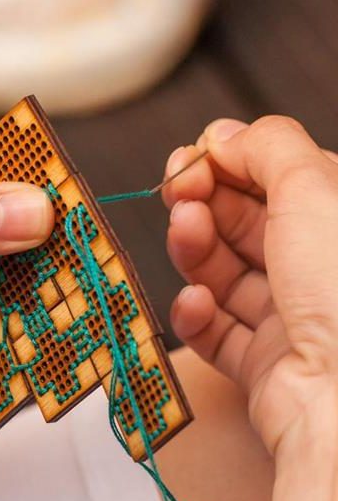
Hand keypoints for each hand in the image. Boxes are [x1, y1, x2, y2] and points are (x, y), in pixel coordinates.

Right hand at [164, 115, 337, 455]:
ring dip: (195, 247)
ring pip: (226, 272)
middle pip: (248, 221)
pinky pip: (218, 332)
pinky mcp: (266, 365)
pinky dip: (197, 313)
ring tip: (184, 232)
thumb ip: (267, 147)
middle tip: (178, 189)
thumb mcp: (312, 188)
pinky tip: (196, 301)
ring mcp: (294, 318)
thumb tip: (226, 135)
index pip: (282, 177)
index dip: (234, 160)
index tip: (196, 154)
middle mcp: (323, 268)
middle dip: (205, 199)